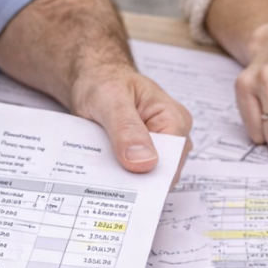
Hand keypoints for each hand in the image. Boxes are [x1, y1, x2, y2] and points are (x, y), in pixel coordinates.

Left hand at [70, 62, 192, 178]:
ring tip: (101, 176)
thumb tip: (145, 162)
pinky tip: (101, 174)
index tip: (128, 187)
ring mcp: (157, 148)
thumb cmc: (105, 82)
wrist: (93, 81)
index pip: (173, 159)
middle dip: (136, 180)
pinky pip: (133, 176)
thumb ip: (126, 129)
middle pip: (160, 173)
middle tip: (107, 183)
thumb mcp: (111, 99)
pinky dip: (117, 176)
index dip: (153, 176)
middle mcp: (172, 137)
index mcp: (174, 119)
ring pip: (145, 178)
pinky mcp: (141, 157)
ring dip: (124, 179)